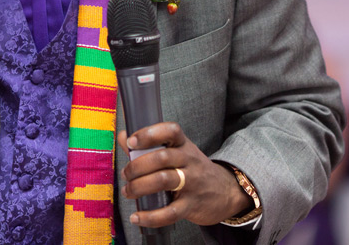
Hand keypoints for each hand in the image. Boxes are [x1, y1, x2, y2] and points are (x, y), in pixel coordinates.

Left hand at [118, 123, 251, 227]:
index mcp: (184, 145)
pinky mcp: (191, 205)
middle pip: (162, 158)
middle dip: (137, 166)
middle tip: (126, 174)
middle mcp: (189, 161)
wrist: (226, 191)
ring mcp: (192, 183)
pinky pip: (169, 212)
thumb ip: (149, 145)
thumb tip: (122, 136)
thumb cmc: (193, 169)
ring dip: (139, 187)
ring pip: (163, 181)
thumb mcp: (177, 151)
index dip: (149, 134)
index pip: (171, 131)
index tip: (132, 141)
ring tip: (128, 191)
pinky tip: (137, 218)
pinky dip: (150, 217)